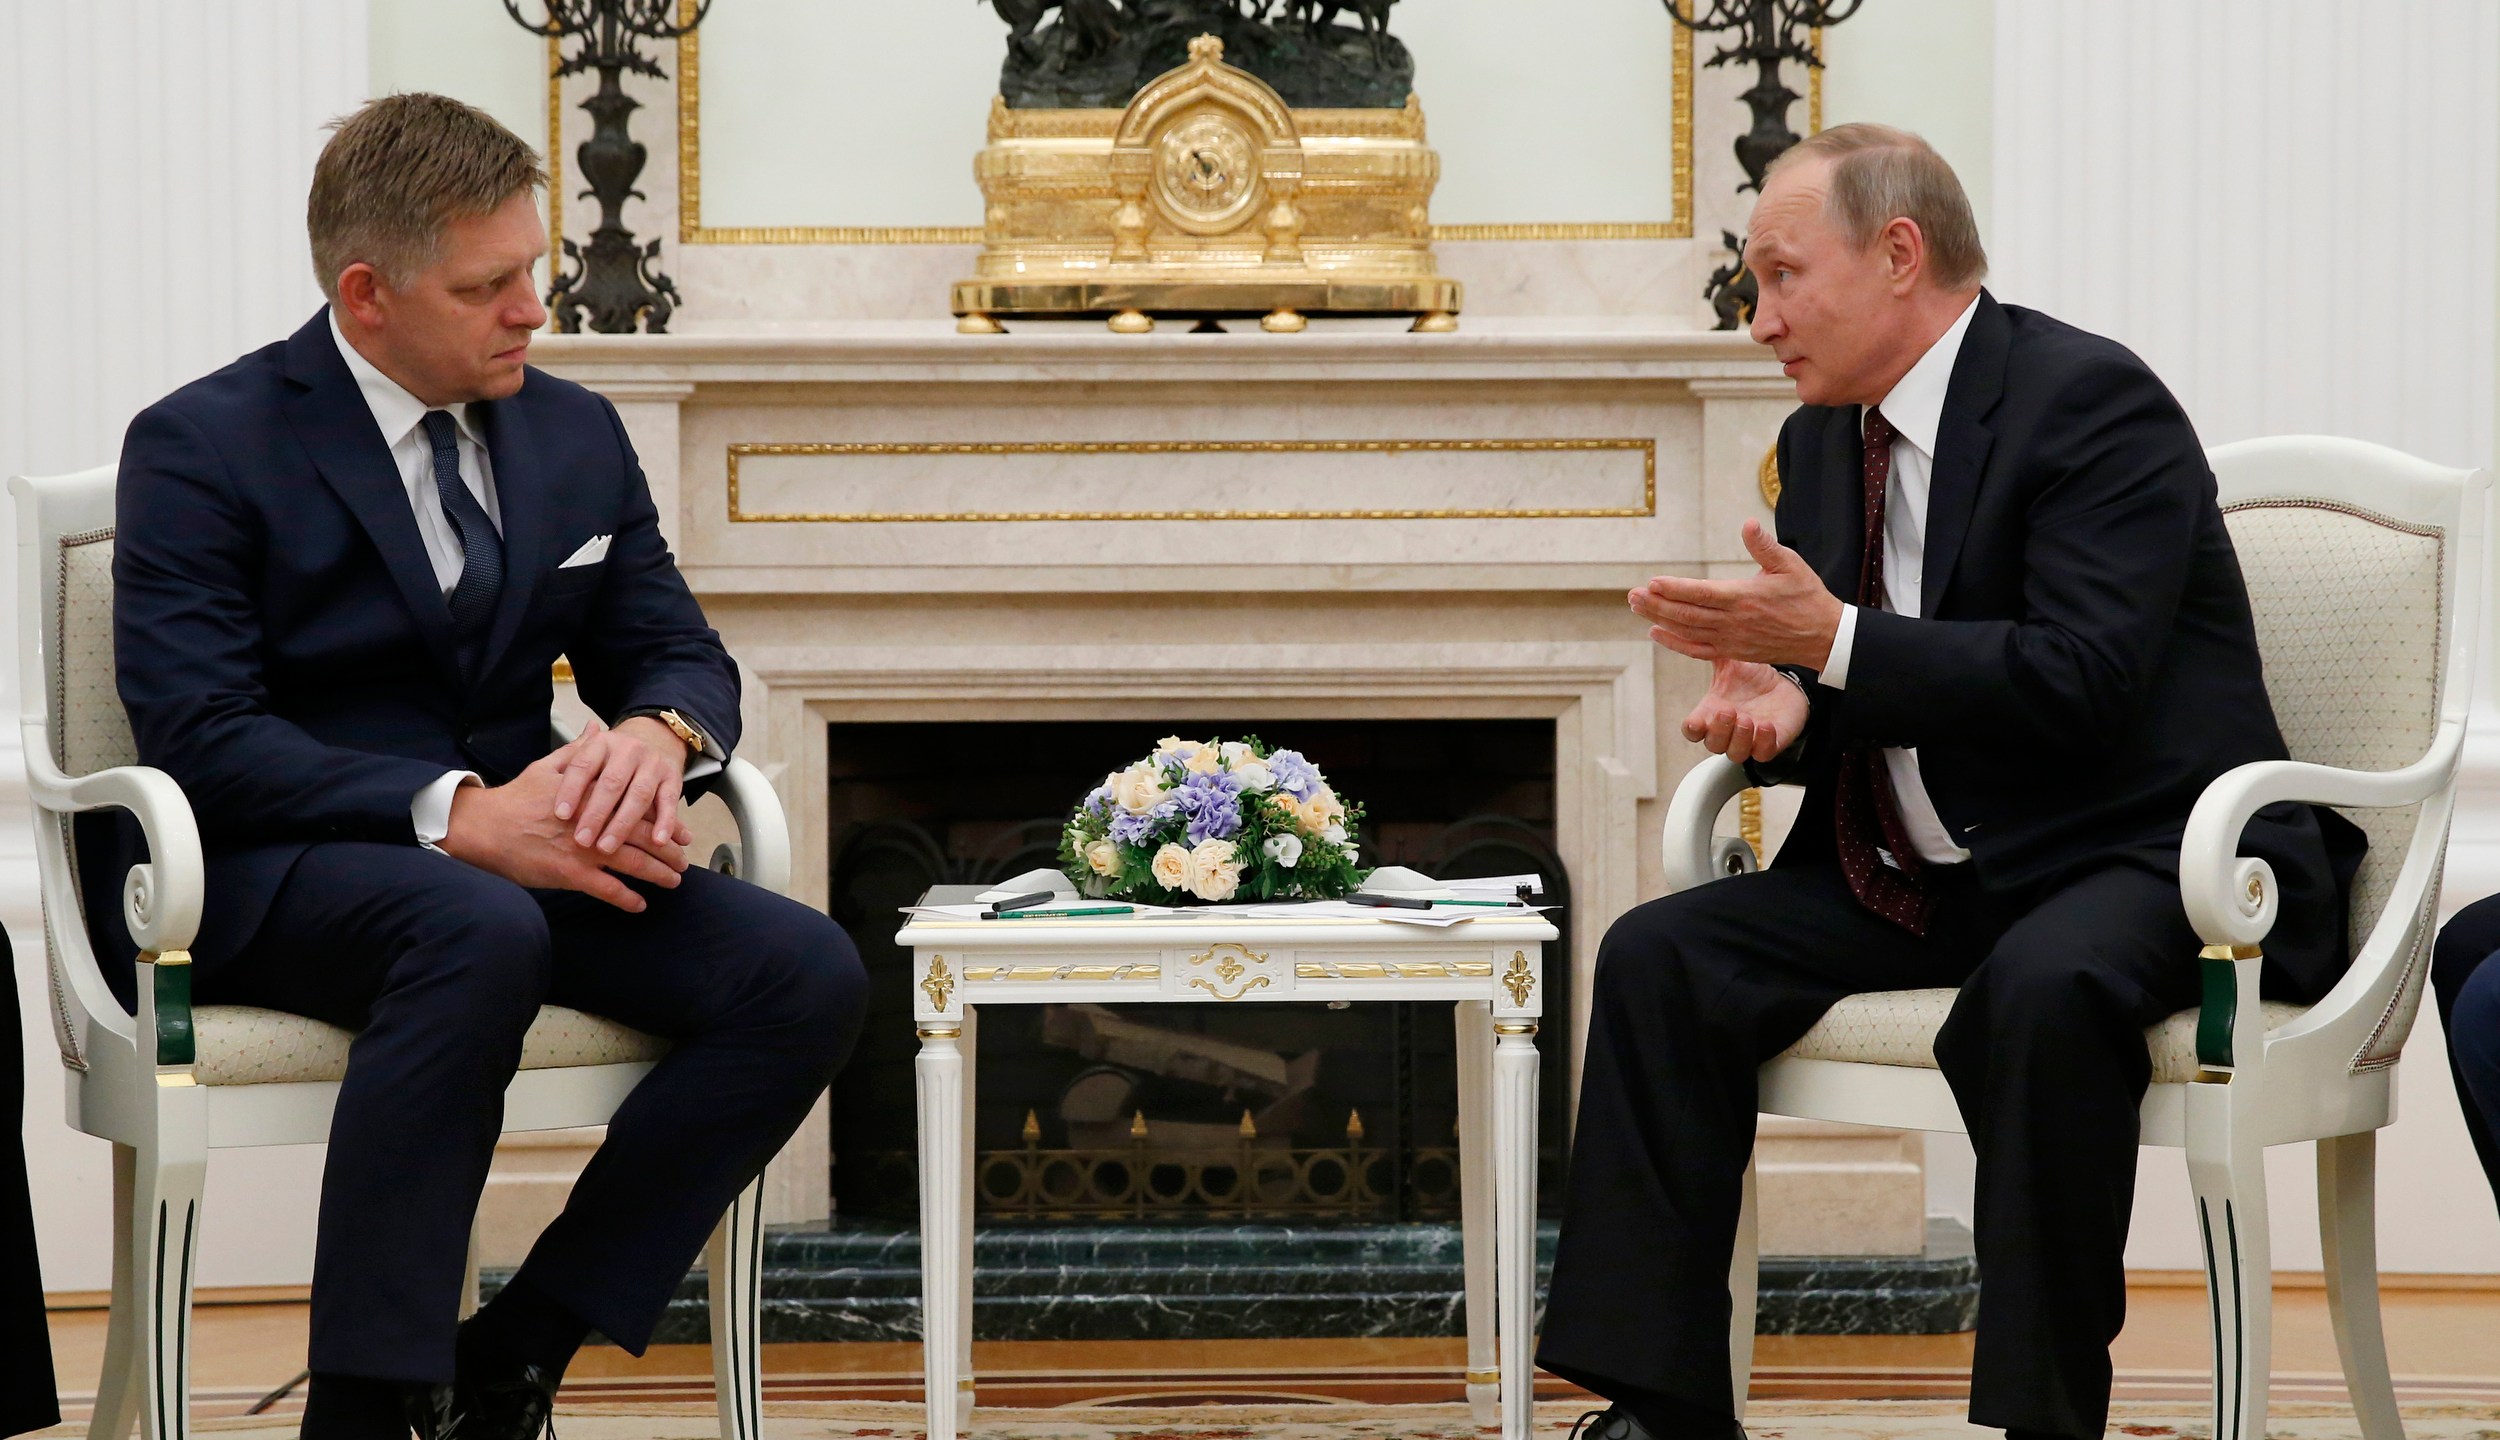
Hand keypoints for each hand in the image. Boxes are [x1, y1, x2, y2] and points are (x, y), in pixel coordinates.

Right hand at [439, 737, 690, 911]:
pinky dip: (627, 898)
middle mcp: (594, 822)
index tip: (681, 831)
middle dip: (668, 849)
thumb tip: (596, 729)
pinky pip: (607, 889)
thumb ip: (578, 752)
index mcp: (593, 796)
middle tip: (684, 860)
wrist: (484, 827)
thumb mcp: (547, 767)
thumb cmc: (516, 797)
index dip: (664, 820)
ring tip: (674, 881)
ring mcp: (583, 849)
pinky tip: (641, 905)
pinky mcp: (570, 873)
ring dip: (658, 874)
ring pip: (633, 863)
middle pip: (643, 836)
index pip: (639, 807)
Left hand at [551, 715, 694, 857]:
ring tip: (607, 849)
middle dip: (596, 814)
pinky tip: (657, 842)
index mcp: (601, 743)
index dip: (571, 790)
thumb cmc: (610, 759)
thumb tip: (540, 781)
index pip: (582, 765)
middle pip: (611, 783)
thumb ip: (565, 763)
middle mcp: (629, 750)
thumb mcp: (587, 754)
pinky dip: (665, 822)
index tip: (560, 815)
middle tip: (581, 841)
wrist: (655, 738)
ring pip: (639, 796)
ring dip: (623, 825)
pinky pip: (670, 802)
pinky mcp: (674, 779)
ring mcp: (653, 764)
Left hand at [1632, 520, 1845, 668]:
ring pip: (1687, 631)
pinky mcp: (1733, 652)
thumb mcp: (1789, 564)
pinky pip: (1697, 650)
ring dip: (1660, 620)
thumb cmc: (1806, 596)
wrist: (1823, 636)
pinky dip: (1675, 643)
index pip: (1701, 594)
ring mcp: (1731, 640)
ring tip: (1637, 607)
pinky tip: (1656, 634)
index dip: (1675, 589)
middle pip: (1686, 614)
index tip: (1652, 582)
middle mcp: (1733, 622)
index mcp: (1744, 598)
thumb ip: (1764, 546)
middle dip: (1657, 604)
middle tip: (1632, 595)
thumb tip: (1747, 523)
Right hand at [1682, 658, 1808, 762]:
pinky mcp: (1769, 744)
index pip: (1692, 730)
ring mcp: (1748, 740)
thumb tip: (1688, 633)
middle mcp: (1727, 731)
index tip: (1696, 721)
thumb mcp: (1730, 662)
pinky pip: (1762, 754)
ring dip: (1738, 739)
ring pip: (1735, 754)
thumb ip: (1710, 651)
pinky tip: (1765, 726)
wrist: (1784, 685)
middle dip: (1719, 731)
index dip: (1692, 729)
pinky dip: (1762, 743)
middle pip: (1713, 744)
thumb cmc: (1751, 677)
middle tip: (1728, 711)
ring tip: (1746, 719)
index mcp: (1711, 713)